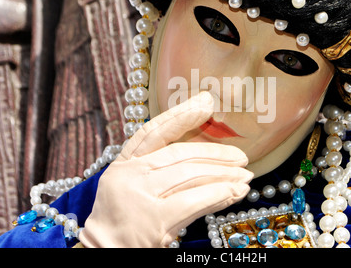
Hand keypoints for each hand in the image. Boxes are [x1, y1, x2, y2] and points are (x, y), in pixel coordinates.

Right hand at [79, 92, 252, 247]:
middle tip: (241, 157)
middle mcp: (130, 174)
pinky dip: (218, 195)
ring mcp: (141, 197)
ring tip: (245, 177)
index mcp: (126, 162)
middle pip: (181, 154)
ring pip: (191, 175)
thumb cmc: (125, 216)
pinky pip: (195, 201)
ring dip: (224, 175)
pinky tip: (234, 192)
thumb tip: (207, 155)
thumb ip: (161, 166)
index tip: (206, 102)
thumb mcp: (135, 183)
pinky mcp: (155, 221)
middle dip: (216, 154)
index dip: (181, 114)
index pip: (155, 130)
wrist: (105, 249)